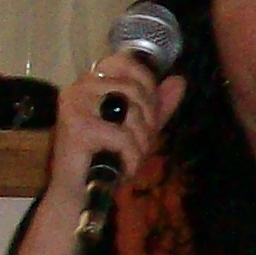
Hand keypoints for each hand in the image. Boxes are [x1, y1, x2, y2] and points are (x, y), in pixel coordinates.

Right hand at [16, 55, 185, 254]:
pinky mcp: (77, 127)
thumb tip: (179, 80)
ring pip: (132, 112)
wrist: (79, 193)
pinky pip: (124, 137)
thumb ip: (157, 105)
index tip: (147, 113)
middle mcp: (79, 87)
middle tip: (138, 145)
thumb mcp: (138, 128)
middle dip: (147, 123)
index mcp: (92, 82)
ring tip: (128, 157)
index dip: (147, 84)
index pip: (126, 61)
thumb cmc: (105, 158)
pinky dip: (131, 158)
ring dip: (140, 143)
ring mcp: (75, 105)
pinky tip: (123, 169)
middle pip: (135, 90)